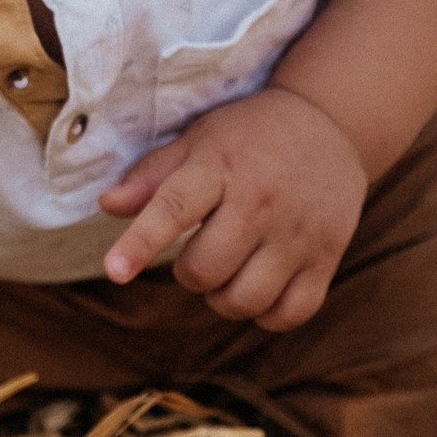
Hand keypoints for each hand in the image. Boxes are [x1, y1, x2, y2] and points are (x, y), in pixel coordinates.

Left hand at [98, 85, 365, 329]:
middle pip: (205, 270)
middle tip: (201, 252)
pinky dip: (267, 314)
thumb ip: (153, 175)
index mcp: (220, 165)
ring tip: (229, 271)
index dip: (141, 243)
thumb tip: (107, 205)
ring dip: (224, 298)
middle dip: (190, 274)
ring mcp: (298, 232)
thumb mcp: (199, 139)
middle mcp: (261, 200)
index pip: (174, 207)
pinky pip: (289, 313)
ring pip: (245, 300)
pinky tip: (262, 288)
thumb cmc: (249, 137)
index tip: (114, 271)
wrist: (330, 123)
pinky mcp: (328, 255)